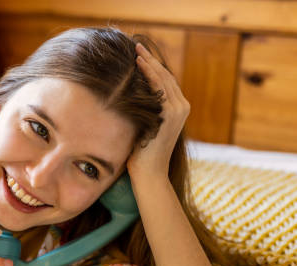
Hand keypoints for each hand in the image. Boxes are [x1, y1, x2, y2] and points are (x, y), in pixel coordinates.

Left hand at [127, 42, 189, 178]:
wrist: (149, 173)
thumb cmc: (141, 154)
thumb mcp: (144, 126)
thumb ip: (144, 111)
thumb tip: (127, 97)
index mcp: (177, 110)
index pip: (165, 82)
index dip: (153, 67)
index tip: (139, 56)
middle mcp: (182, 107)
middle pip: (166, 76)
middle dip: (150, 60)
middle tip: (136, 47)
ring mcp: (178, 110)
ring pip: (164, 78)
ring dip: (149, 63)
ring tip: (136, 51)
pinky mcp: (171, 114)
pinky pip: (160, 87)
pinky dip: (150, 74)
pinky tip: (138, 65)